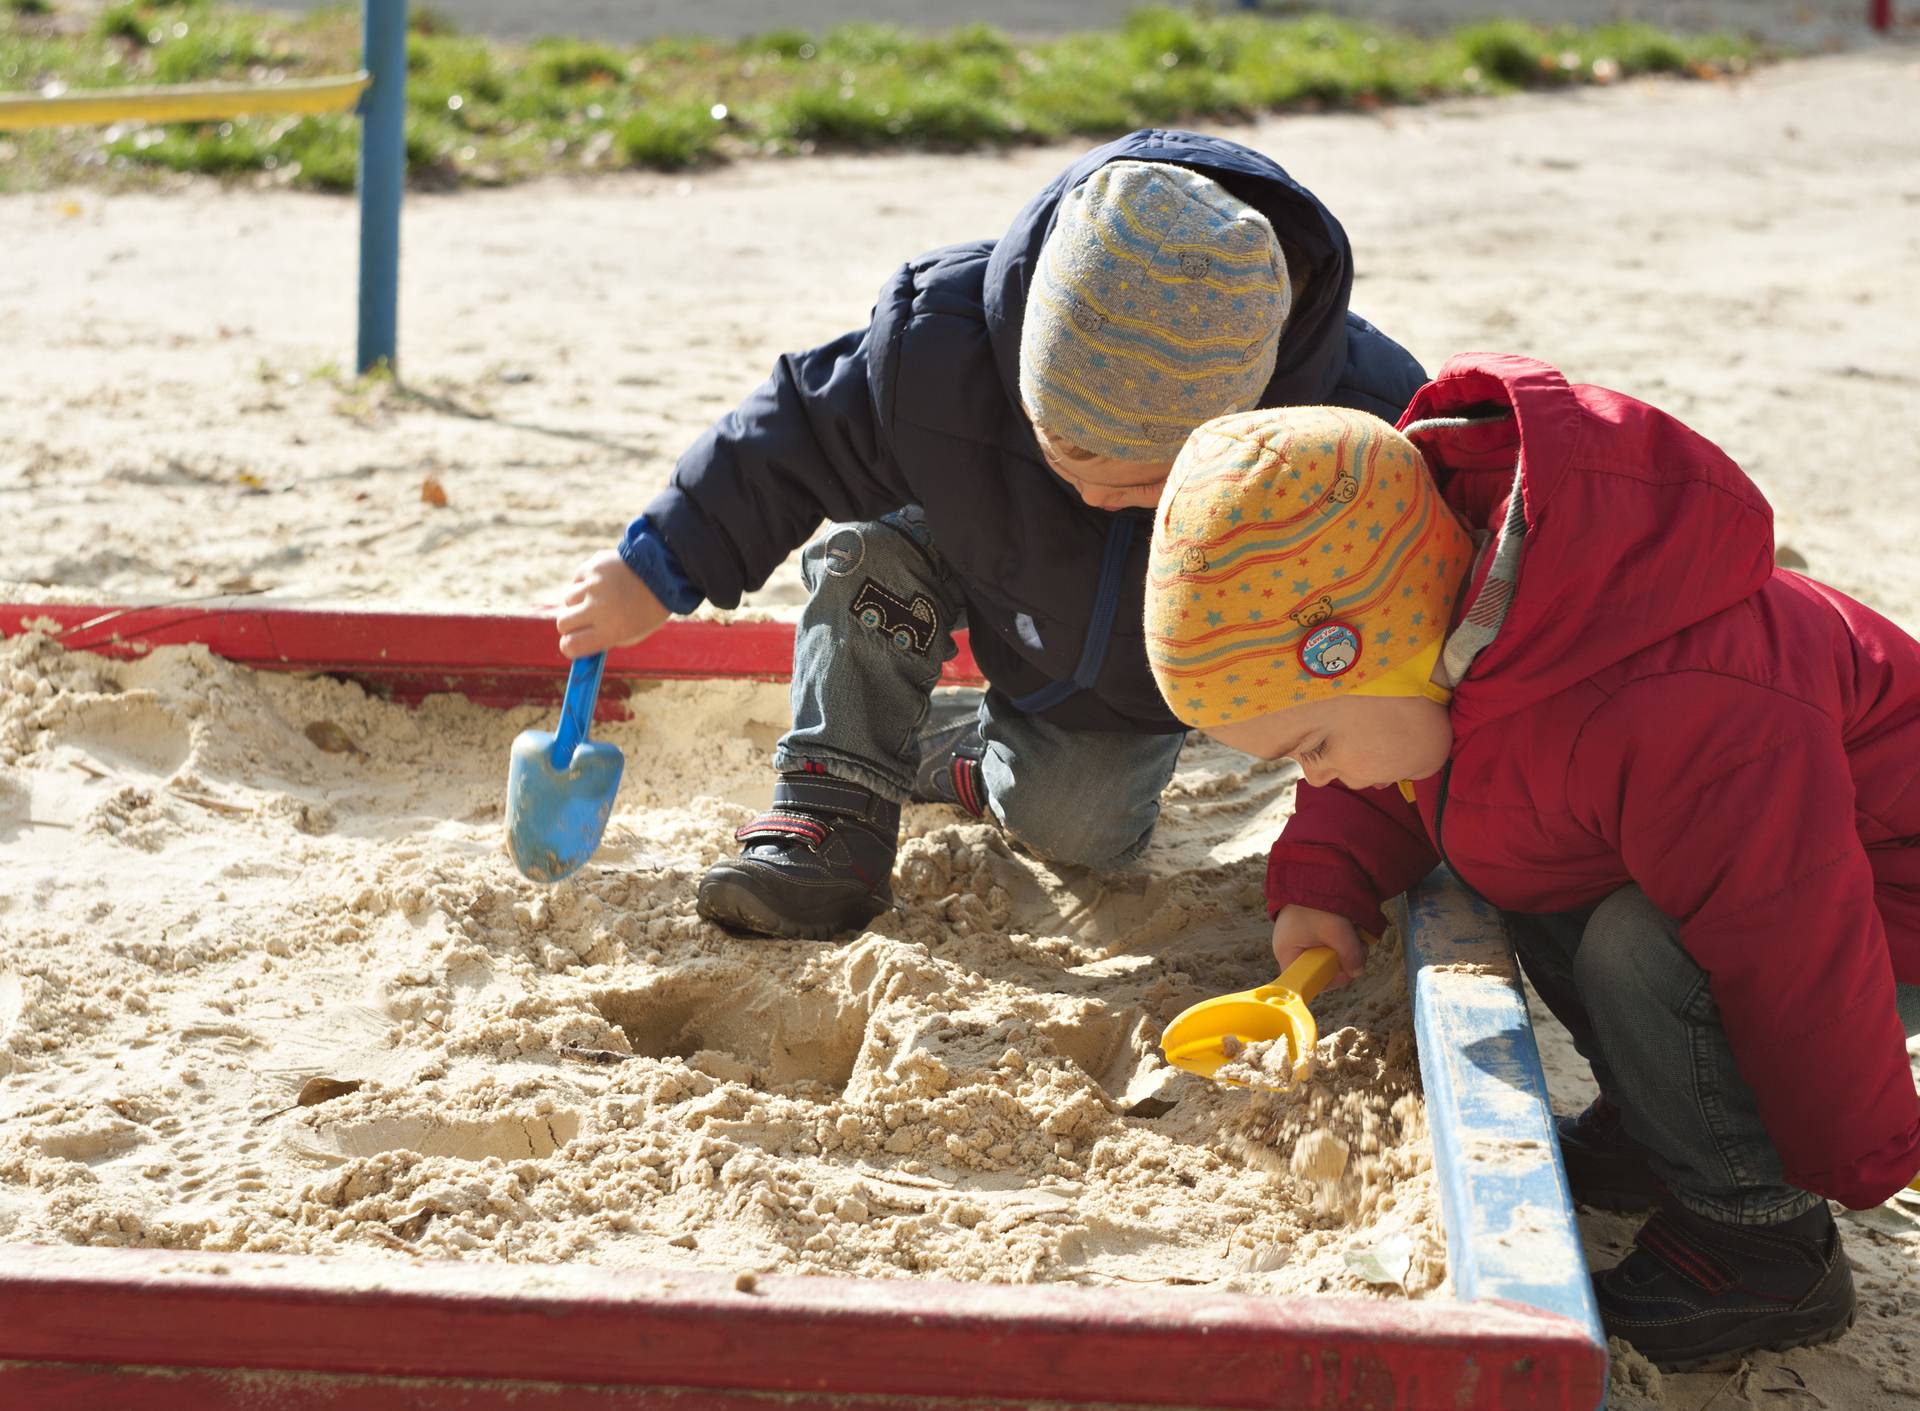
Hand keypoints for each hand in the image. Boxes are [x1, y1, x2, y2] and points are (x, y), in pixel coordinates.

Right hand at [555, 549, 672, 658]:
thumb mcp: (633, 633)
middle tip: (581, 622)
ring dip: (579, 601)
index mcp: (610, 631)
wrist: (665, 573)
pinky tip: (604, 582)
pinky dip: (585, 583)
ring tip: (601, 597)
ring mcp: (593, 585)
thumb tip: (580, 643)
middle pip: (563, 623)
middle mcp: (598, 608)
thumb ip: (605, 640)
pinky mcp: (592, 566)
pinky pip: (577, 579)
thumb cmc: (649, 608)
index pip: (571, 645)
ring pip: (568, 599)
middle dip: (570, 625)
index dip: (569, 647)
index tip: (572, 645)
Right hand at [1271, 904, 1367, 989]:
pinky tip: (1351, 926)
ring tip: (1356, 931)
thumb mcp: (1338, 931)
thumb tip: (1358, 971)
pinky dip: (1344, 937)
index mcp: (1287, 954)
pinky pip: (1331, 943)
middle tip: (1357, 945)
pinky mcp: (1312, 929)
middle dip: (1344, 959)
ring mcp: (1301, 938)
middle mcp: (1292, 949)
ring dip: (1348, 947)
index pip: (1309, 982)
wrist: (1314, 869)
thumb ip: (1351, 955)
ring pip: (1330, 955)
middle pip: (1322, 969)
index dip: (1331, 978)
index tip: (1346, 968)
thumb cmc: (1317, 901)